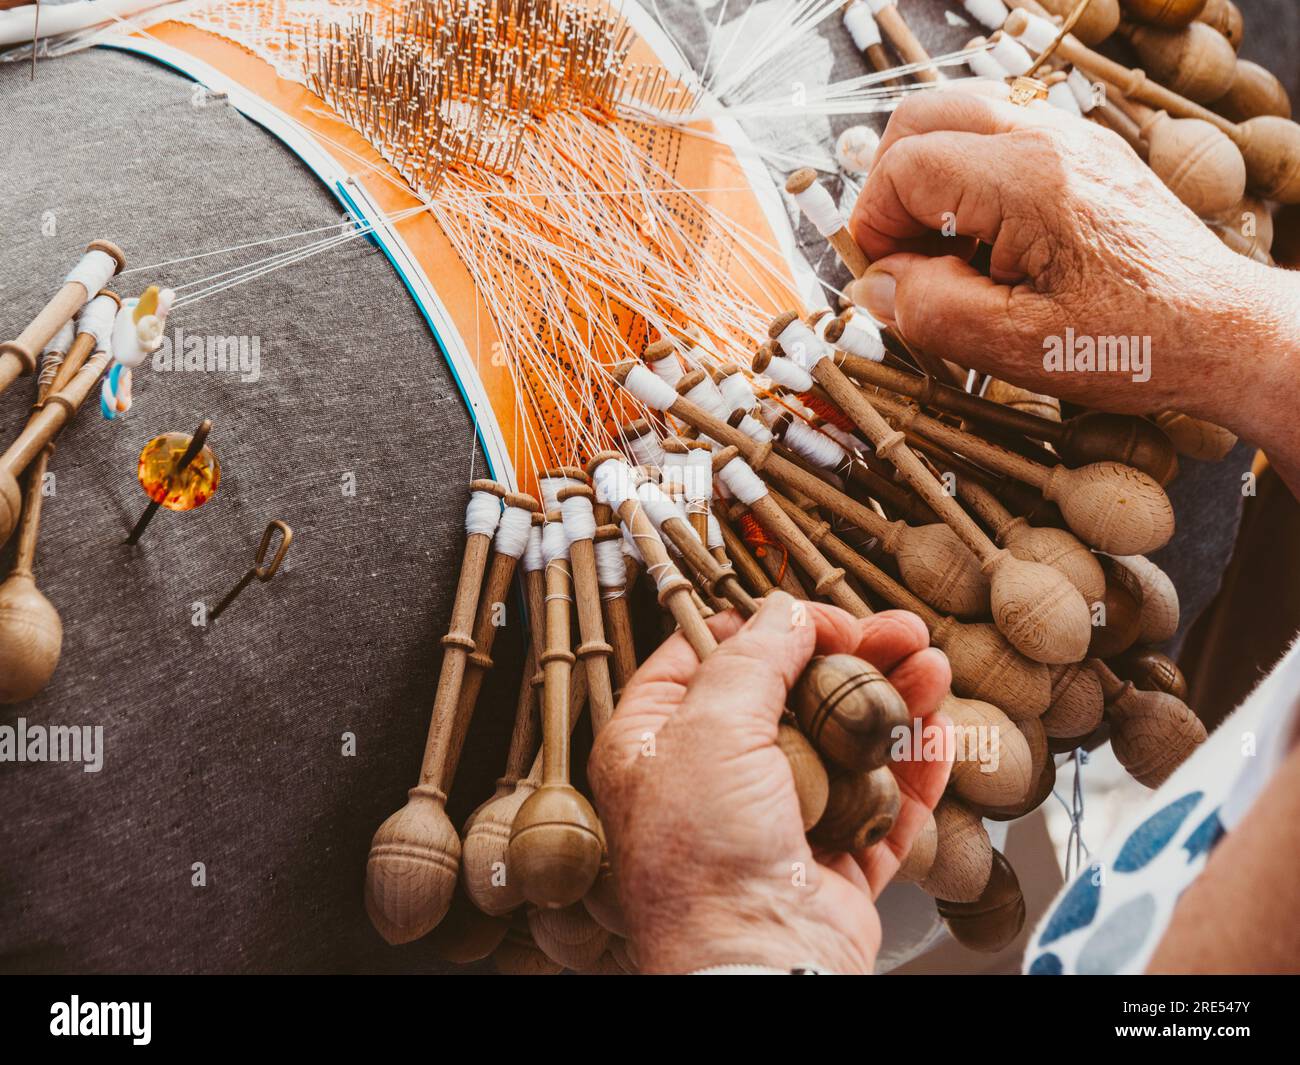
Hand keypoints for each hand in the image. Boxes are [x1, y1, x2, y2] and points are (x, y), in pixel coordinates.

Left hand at [588, 592, 950, 974]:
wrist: (757, 965)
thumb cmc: (704, 858)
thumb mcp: (709, 728)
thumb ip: (751, 659)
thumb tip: (784, 611)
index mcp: (656, 745)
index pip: (706, 658)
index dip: (768, 627)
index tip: (822, 617)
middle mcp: (711, 781)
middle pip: (789, 696)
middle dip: (850, 657)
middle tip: (898, 631)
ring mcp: (775, 824)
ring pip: (841, 745)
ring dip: (890, 700)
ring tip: (932, 664)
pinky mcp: (830, 864)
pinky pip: (879, 804)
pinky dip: (911, 765)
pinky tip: (938, 725)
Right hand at [847, 87, 1299, 446]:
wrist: (1223, 331)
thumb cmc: (1134, 343)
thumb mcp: (1016, 347)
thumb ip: (930, 310)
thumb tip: (876, 284)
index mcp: (1027, 182)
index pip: (905, 167)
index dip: (873, 224)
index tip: (883, 278)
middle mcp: (1048, 140)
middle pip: (922, 118)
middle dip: (889, 187)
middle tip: (900, 257)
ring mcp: (1069, 139)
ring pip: (959, 117)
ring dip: (928, 178)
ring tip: (943, 251)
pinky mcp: (1083, 154)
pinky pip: (999, 136)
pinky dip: (968, 179)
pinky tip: (986, 244)